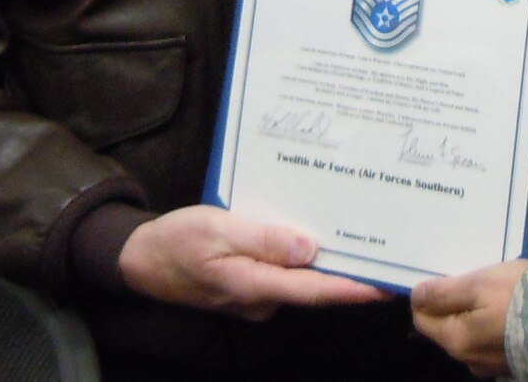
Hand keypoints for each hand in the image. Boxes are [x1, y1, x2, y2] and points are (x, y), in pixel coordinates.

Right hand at [118, 205, 385, 321]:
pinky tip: (315, 232)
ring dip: (327, 259)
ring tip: (361, 233)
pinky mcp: (250, 284)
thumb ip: (263, 238)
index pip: (316, 290)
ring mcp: (256, 295)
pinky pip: (284, 272)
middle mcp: (262, 298)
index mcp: (255, 286)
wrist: (139, 259)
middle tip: (387, 247)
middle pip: (314, 285)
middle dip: (350, 269)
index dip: (354, 288)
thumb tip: (310, 248)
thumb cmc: (176, 241)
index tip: (387, 283)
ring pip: (300, 278)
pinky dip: (302, 255)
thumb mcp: (217, 229)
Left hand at [412, 259, 527, 377]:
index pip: (421, 318)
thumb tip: (416, 295)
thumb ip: (443, 292)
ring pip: (469, 331)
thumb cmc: (519, 297)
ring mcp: (491, 363)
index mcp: (456, 341)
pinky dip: (492, 320)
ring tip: (492, 286)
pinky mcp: (512, 360)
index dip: (426, 294)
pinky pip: (490, 337)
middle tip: (471, 274)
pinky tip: (508, 304)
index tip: (442, 272)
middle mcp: (469, 359)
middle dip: (452, 301)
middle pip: (446, 326)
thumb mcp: (478, 284)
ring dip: (474, 310)